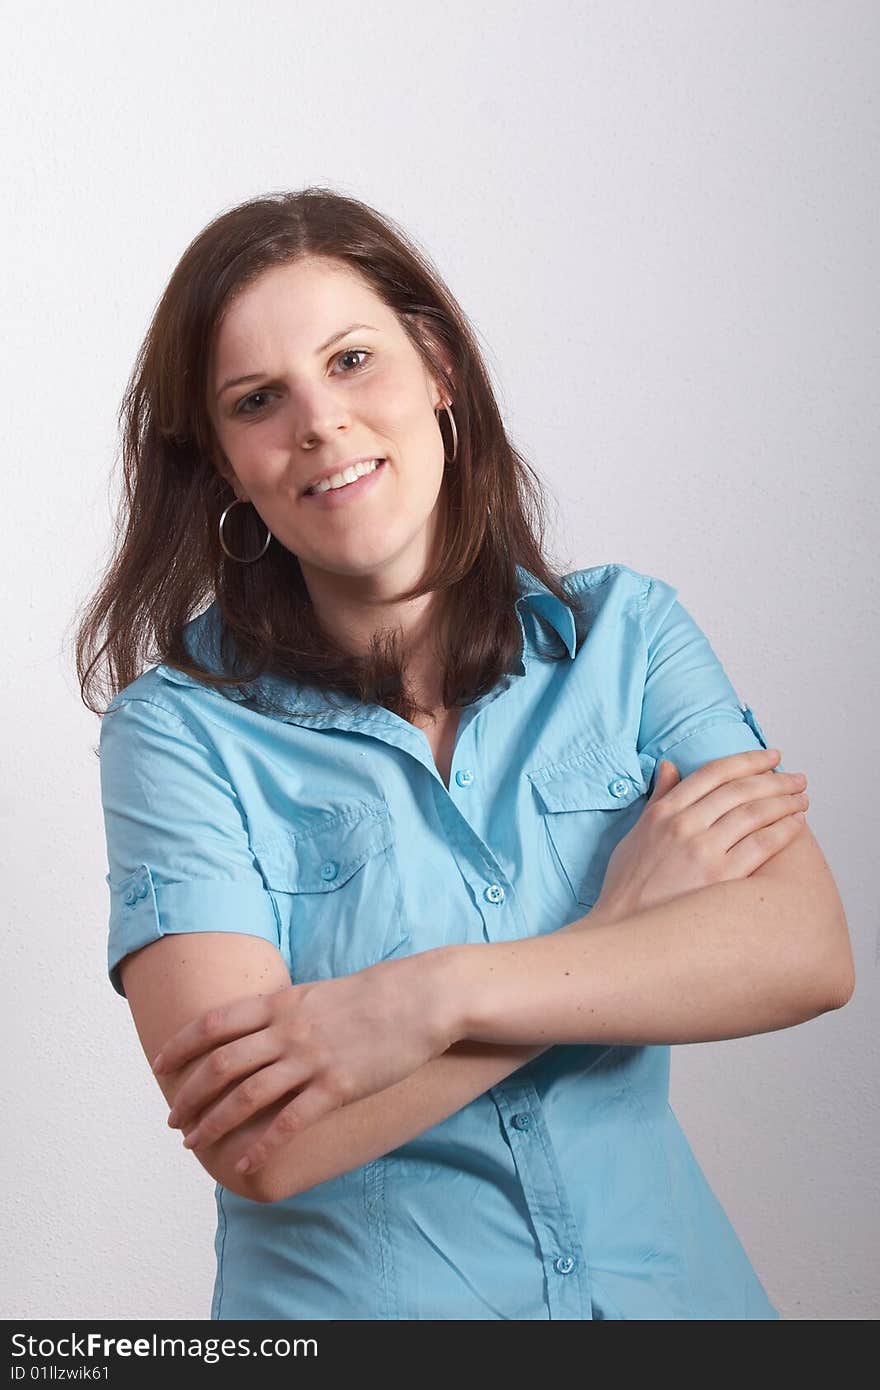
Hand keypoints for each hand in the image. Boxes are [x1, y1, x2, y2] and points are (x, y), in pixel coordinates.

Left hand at [156, 949, 456, 1178]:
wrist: (421, 997)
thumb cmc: (374, 995)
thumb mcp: (317, 993)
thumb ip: (285, 1011)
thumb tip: (259, 1026)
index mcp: (280, 1003)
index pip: (214, 1023)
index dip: (181, 1045)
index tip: (160, 1066)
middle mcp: (287, 1031)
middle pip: (221, 1064)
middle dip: (189, 1094)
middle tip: (173, 1119)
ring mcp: (311, 1059)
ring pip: (246, 1096)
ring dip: (214, 1123)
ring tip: (195, 1144)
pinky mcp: (337, 1086)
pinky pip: (290, 1122)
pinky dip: (263, 1146)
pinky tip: (246, 1165)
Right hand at [591, 747, 808, 925]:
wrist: (624, 932)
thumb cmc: (628, 888)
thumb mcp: (635, 835)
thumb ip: (657, 799)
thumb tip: (668, 766)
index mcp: (663, 813)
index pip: (713, 773)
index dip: (747, 760)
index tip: (770, 757)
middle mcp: (684, 826)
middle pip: (740, 790)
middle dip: (775, 779)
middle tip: (797, 778)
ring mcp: (702, 851)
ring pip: (755, 813)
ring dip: (785, 801)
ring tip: (802, 799)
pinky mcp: (720, 878)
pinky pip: (762, 845)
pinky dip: (783, 830)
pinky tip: (796, 824)